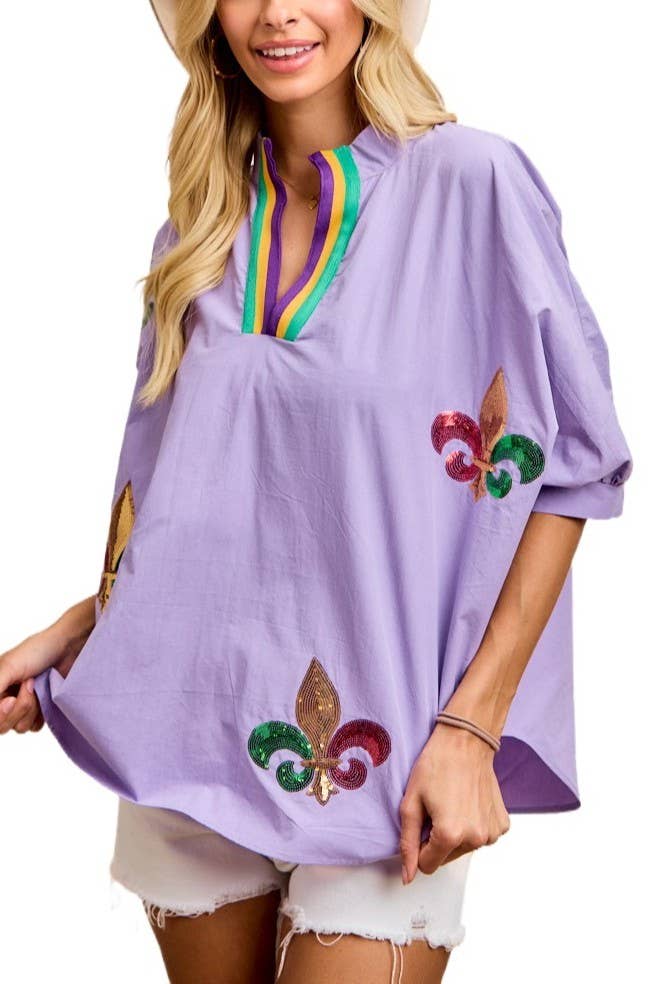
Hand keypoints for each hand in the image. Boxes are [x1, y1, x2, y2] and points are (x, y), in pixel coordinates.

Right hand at [0, 596, 95, 735]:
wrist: (70, 647)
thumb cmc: (39, 650)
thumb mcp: (8, 665)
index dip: (0, 713)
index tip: (11, 700)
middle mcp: (5, 698)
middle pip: (2, 726)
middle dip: (19, 706)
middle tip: (30, 683)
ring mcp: (23, 706)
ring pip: (19, 727)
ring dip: (31, 708)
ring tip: (40, 686)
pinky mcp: (40, 711)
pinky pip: (34, 727)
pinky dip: (41, 714)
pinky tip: (47, 696)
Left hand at [398, 722, 509, 883]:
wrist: (466, 741)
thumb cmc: (436, 765)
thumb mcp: (411, 802)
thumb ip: (407, 843)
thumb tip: (408, 876)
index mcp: (450, 835)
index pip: (427, 865)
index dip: (419, 846)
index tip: (421, 823)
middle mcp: (475, 839)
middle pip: (446, 858)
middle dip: (437, 840)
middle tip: (436, 808)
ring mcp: (492, 833)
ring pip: (464, 849)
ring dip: (456, 834)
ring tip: (452, 803)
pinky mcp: (502, 825)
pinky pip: (481, 837)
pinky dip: (473, 825)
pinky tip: (468, 803)